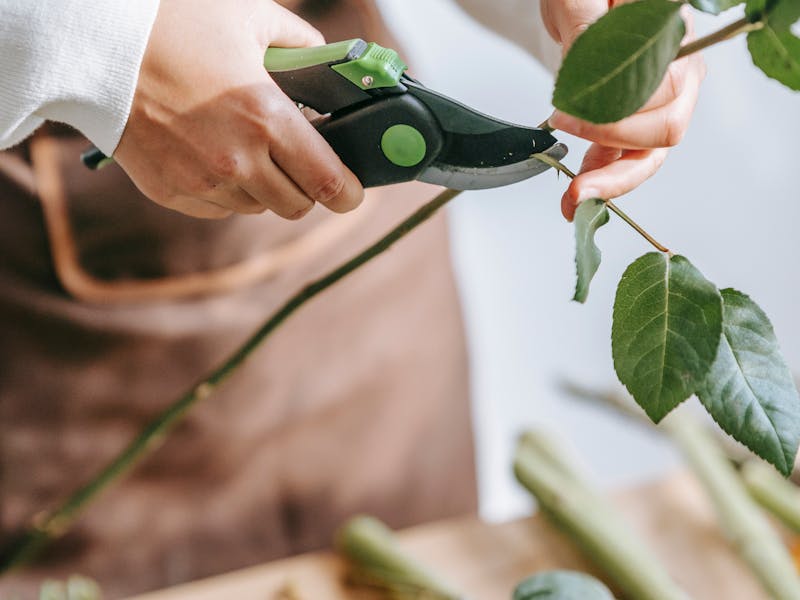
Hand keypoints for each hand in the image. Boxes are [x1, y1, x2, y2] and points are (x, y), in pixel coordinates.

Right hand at [114, 0, 363, 218]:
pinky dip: (227, 190)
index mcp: (266, 119)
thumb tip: (322, 54)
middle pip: (296, 205)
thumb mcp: (248, 16)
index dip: (349, 193)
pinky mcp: (172, 193)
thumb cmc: (172, 24)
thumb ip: (298, 40)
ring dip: (264, 187)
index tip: (353, 193)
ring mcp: (202, 182)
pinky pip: (219, 208)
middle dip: (307, 188)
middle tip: (301, 162)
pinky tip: (214, 155)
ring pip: (257, 208)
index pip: (327, 182)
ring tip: (249, 149)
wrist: (93, 47)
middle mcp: (237, 161)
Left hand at [540, 0, 704, 220]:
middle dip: (613, 146)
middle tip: (564, 139)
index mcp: (676, 35)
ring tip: (573, 200)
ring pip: (649, 153)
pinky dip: (601, 179)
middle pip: (666, 127)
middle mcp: (681, 71)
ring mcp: (663, 101)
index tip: (565, 113)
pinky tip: (576, 193)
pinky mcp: (636, 122)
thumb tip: (587, 72)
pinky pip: (626, 159)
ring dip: (611, 180)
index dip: (616, 110)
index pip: (664, 87)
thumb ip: (588, 30)